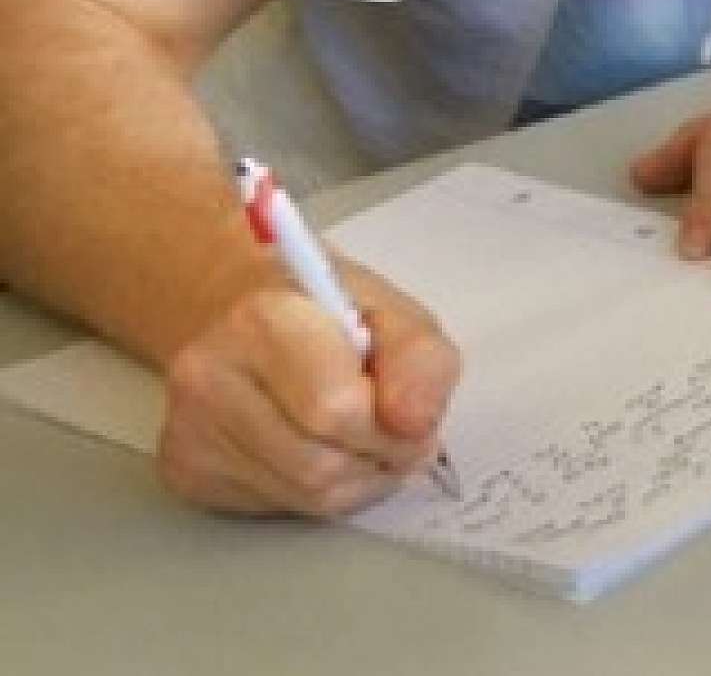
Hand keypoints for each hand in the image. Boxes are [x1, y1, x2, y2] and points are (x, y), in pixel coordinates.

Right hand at [156, 260, 460, 516]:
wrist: (244, 307)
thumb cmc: (326, 308)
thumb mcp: (394, 311)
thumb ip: (421, 362)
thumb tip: (416, 424)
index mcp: (263, 319)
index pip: (335, 410)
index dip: (391, 426)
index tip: (410, 414)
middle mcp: (211, 375)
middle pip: (319, 465)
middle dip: (379, 459)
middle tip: (396, 432)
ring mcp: (190, 429)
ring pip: (302, 497)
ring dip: (356, 480)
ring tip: (363, 436)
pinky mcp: (186, 471)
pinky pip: (277, 507)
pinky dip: (319, 491)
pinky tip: (318, 446)